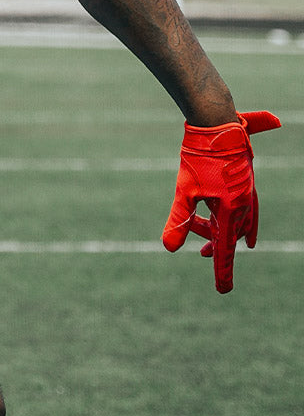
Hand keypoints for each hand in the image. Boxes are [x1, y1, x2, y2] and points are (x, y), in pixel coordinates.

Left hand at [162, 109, 280, 291]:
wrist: (217, 125)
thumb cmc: (198, 157)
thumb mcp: (184, 190)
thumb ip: (179, 220)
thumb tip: (168, 248)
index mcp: (231, 210)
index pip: (225, 248)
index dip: (222, 270)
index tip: (222, 290)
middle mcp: (244, 204)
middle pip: (230, 234)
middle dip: (216, 246)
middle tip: (201, 255)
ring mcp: (247, 193)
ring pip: (237, 221)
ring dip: (221, 229)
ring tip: (205, 234)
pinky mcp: (245, 182)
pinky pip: (245, 209)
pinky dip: (238, 220)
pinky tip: (236, 225)